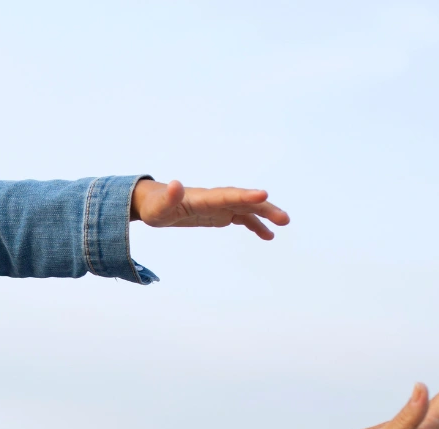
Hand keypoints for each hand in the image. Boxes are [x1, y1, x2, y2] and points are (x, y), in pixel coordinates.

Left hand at [130, 179, 290, 239]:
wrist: (154, 204)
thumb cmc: (155, 205)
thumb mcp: (158, 206)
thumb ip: (169, 196)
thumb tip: (175, 184)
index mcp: (203, 197)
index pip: (227, 195)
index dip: (245, 195)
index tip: (264, 194)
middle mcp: (215, 199)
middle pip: (244, 201)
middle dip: (264, 208)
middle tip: (284, 218)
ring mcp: (219, 206)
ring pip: (247, 209)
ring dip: (265, 215)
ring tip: (283, 224)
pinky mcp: (219, 214)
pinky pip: (241, 218)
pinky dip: (255, 225)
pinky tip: (268, 235)